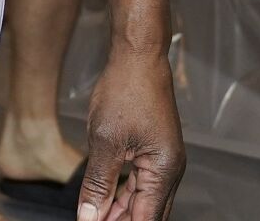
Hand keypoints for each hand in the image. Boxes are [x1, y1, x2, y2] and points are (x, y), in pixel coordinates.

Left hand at [76, 48, 182, 220]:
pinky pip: (140, 183)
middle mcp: (170, 169)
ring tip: (94, 216)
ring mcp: (163, 160)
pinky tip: (104, 201)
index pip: (145, 220)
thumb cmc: (127, 90)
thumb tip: (89, 217)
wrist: (138, 56)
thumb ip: (98, 184)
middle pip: (147, 214)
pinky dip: (122, 194)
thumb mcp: (105, 141)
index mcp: (164, 170)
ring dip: (120, 212)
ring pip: (143, 200)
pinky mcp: (154, 151)